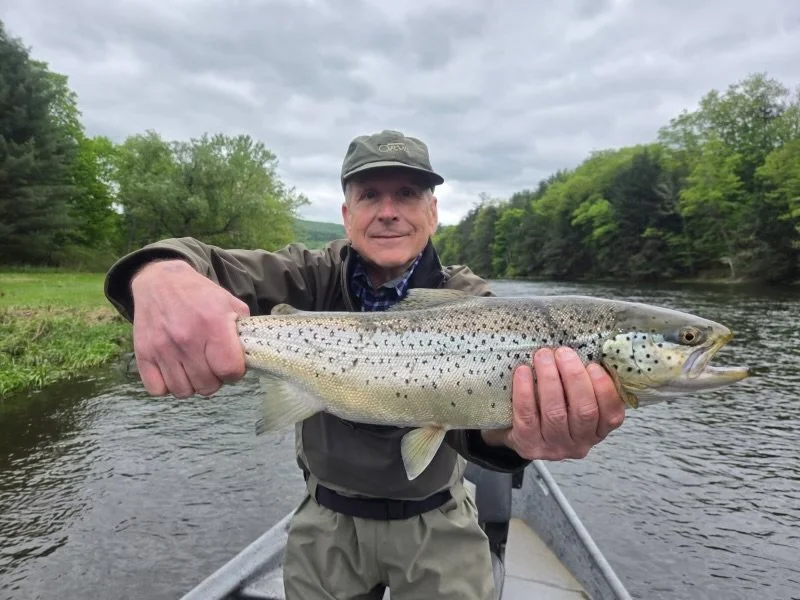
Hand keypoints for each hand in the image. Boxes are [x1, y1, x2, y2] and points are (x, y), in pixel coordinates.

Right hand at [130, 259, 249, 397]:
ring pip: (183, 391)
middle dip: (215, 380)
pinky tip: (175, 371)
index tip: (231, 365)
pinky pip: (158, 389)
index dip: (235, 373)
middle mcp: (187, 339)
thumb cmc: (199, 295)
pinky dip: (167, 386)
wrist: (160, 281)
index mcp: (213, 325)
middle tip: (212, 366)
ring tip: (194, 369)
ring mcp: (162, 348)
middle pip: (207, 385)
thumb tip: (252, 355)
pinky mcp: (143, 353)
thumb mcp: (229, 303)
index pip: (230, 370)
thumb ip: (243, 330)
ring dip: (192, 385)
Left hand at [482, 347, 624, 459]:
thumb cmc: (550, 408)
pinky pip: (527, 416)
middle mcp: (579, 444)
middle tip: (563, 352)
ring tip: (543, 356)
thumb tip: (587, 349)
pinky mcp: (528, 444)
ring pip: (555, 412)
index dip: (604, 389)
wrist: (515, 432)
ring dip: (550, 380)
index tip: (593, 365)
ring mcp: (553, 446)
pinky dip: (525, 391)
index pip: (611, 415)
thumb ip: (584, 384)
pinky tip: (523, 371)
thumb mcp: (574, 401)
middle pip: (583, 411)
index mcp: (597, 431)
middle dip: (574, 378)